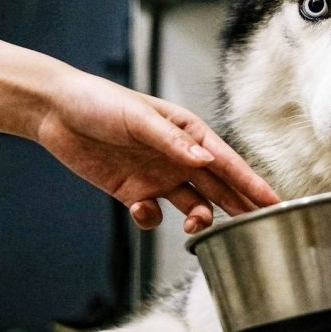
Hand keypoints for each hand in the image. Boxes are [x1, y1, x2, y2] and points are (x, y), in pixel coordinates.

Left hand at [36, 68, 278, 232]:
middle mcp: (179, 157)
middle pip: (219, 188)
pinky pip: (153, 215)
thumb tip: (206, 160)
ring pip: (192, 206)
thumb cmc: (102, 103)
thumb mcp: (139, 118)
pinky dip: (151, 219)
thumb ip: (173, 142)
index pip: (228, 163)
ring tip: (195, 228)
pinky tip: (141, 209)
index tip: (274, 202)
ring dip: (199, 220)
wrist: (56, 112)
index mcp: (189, 133)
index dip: (252, 183)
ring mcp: (158, 176)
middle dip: (239, 207)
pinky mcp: (133, 192)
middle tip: (259, 228)